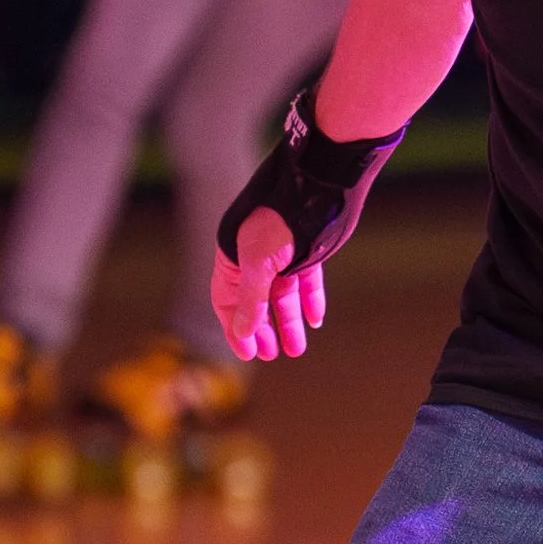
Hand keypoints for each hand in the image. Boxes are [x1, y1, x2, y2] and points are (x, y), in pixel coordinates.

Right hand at [212, 206, 329, 361]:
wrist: (313, 189)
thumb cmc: (276, 221)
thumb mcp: (258, 263)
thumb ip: (251, 299)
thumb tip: (242, 332)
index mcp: (234, 258)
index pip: (228, 301)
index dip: (236, 328)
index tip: (247, 353)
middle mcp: (256, 259)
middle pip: (257, 303)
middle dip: (263, 330)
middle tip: (270, 354)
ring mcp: (283, 256)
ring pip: (284, 297)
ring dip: (289, 323)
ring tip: (296, 349)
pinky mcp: (308, 252)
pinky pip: (308, 283)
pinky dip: (311, 301)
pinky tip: (315, 320)